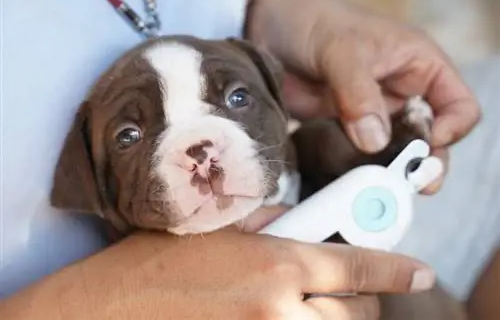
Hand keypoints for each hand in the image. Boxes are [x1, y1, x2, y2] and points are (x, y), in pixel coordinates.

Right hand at [1, 228, 434, 319]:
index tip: (416, 270)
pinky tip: (287, 315)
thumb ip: (269, 226)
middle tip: (349, 287)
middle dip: (362, 298)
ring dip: (336, 319)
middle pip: (356, 311)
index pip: (357, 266)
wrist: (107, 308)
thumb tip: (299, 225)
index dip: (393, 268)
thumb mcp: (217, 228)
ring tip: (310, 305)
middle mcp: (279, 308)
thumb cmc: (155, 262)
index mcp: (274, 263)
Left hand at [246, 0, 480, 192]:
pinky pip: (359, 157)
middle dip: (423, 163)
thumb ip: (359, 94)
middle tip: (410, 183)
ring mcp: (372, 116)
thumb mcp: (342, 50)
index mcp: (418, 67)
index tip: (427, 143)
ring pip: (394, 154)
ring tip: (379, 188)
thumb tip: (374, 142)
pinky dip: (358, 171)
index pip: (458, 106)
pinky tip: (350, 182)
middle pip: (430, 140)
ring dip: (389, 173)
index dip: (452, 128)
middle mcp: (400, 96)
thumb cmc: (314, 21)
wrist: (269, 27)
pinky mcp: (344, 130)